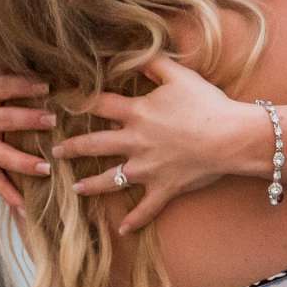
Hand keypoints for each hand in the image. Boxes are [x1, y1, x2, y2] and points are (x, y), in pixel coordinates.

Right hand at [0, 45, 55, 209]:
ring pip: (0, 156)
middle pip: (4, 120)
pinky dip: (8, 194)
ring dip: (23, 163)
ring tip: (46, 169)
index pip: (2, 87)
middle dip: (27, 121)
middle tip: (52, 121)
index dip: (22, 85)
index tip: (46, 85)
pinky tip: (25, 208)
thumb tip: (9, 29)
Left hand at [50, 55, 246, 233]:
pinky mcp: (163, 188)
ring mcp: (147, 169)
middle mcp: (135, 142)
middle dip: (72, 147)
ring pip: (110, 179)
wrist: (231, 138)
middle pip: (94, 144)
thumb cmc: (207, 105)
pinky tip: (122, 230)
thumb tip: (133, 56)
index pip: (99, 105)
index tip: (60, 102)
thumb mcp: (180, 75)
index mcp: (137, 113)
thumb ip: (153, 64)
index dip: (79, 101)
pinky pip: (145, 209)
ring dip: (90, 185)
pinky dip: (134, 221)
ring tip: (75, 188)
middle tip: (55, 151)